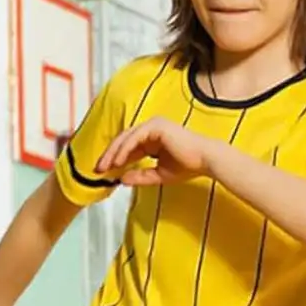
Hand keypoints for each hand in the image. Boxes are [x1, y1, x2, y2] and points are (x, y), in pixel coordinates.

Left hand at [96, 118, 210, 187]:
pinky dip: (124, 150)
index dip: (117, 159)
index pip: (129, 147)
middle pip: (123, 140)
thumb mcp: (160, 174)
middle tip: (98, 169)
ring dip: (113, 153)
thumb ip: (141, 176)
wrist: (206, 160)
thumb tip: (122, 180)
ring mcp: (152, 125)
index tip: (106, 172)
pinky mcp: (155, 127)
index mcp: (153, 137)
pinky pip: (134, 139)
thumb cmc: (189, 166)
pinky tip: (118, 162)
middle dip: (109, 155)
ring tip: (105, 167)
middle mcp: (151, 128)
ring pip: (126, 138)